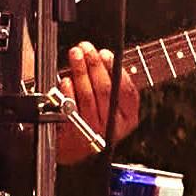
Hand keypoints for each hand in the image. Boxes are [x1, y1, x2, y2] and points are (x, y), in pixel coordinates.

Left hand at [56, 41, 139, 163]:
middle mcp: (115, 127)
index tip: (104, 53)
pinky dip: (68, 92)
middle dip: (94, 65)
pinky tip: (66, 80)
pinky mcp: (76, 134)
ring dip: (80, 71)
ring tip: (75, 56)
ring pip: (88, 96)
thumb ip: (110, 81)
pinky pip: (72, 108)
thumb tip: (101, 56)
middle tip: (85, 48)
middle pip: (105, 90)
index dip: (115, 69)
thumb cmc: (92, 116)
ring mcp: (95, 132)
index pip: (127, 91)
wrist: (73, 147)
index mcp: (129, 117)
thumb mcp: (109, 102)